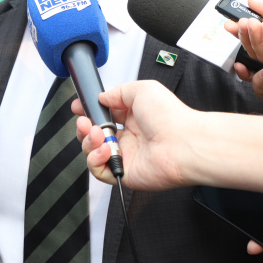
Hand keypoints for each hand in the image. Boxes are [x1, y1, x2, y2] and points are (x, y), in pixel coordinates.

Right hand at [72, 80, 194, 190]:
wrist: (183, 143)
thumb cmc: (170, 116)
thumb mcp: (142, 89)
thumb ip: (118, 91)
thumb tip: (102, 97)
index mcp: (133, 117)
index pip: (104, 116)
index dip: (89, 112)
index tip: (79, 107)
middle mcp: (129, 137)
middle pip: (94, 135)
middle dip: (84, 128)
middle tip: (84, 122)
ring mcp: (126, 156)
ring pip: (93, 152)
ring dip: (88, 142)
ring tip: (98, 135)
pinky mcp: (124, 173)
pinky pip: (99, 171)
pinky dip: (96, 160)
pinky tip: (106, 150)